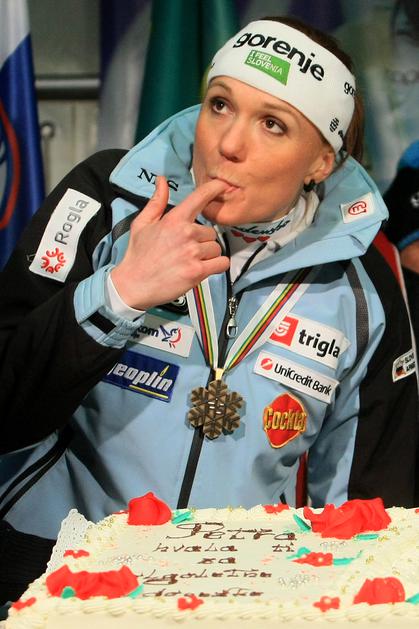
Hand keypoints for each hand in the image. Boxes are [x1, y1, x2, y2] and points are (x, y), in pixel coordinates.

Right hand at [111, 176, 229, 309]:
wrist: (133, 285)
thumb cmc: (138, 254)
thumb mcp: (142, 224)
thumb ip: (157, 202)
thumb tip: (162, 180)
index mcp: (174, 220)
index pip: (199, 198)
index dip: (214, 189)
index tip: (223, 185)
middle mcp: (186, 233)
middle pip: (211, 232)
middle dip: (202, 241)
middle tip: (185, 250)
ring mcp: (193, 253)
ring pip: (217, 248)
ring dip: (208, 255)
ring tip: (190, 261)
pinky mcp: (198, 271)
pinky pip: (222, 263)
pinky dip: (216, 267)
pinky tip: (203, 269)